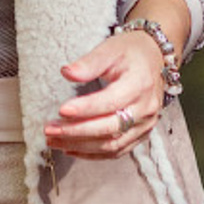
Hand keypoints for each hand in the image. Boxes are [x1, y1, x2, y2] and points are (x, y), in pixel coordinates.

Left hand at [46, 27, 170, 161]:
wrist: (154, 58)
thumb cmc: (129, 52)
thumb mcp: (109, 49)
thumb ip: (88, 63)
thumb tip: (66, 73)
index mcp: (139, 84)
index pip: (111, 102)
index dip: (86, 109)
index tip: (61, 110)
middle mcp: (145, 109)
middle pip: (110, 128)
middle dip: (77, 132)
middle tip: (50, 130)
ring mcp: (145, 125)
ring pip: (113, 144)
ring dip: (82, 146)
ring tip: (54, 141)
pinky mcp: (141, 134)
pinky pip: (118, 150)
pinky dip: (94, 154)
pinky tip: (72, 149)